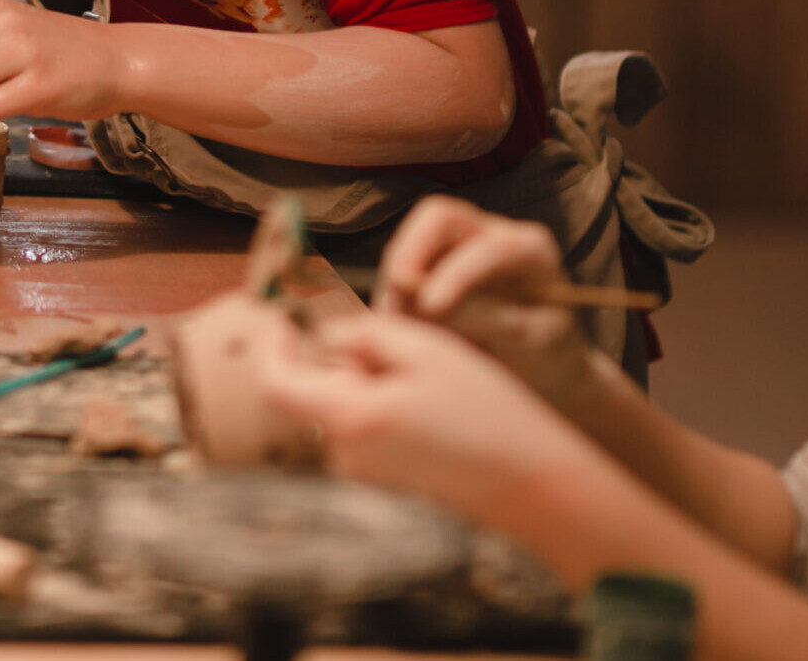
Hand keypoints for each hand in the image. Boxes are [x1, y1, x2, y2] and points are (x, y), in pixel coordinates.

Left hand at [253, 312, 600, 526]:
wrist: (536, 486)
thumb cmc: (486, 413)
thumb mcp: (425, 350)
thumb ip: (364, 335)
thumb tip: (328, 337)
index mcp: (349, 418)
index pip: (274, 383)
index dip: (271, 345)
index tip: (284, 319)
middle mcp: (346, 456)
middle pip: (315, 392)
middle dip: (343, 361)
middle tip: (400, 350)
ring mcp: (364, 478)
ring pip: (343, 411)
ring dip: (368, 386)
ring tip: (428, 386)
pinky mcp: (384, 488)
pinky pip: (366, 435)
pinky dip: (384, 412)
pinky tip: (432, 414)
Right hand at [378, 196, 598, 408]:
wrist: (539, 371)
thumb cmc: (547, 354)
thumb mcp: (533, 340)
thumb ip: (488, 318)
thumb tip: (432, 305)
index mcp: (530, 249)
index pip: (490, 247)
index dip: (457, 273)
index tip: (432, 307)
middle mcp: (491, 235)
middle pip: (439, 217)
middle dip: (411, 250)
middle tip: (396, 293)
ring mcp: (458, 247)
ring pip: (412, 240)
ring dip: (396, 276)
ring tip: (394, 319)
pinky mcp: (432, 266)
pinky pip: (400, 266)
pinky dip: (392, 292)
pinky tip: (394, 322)